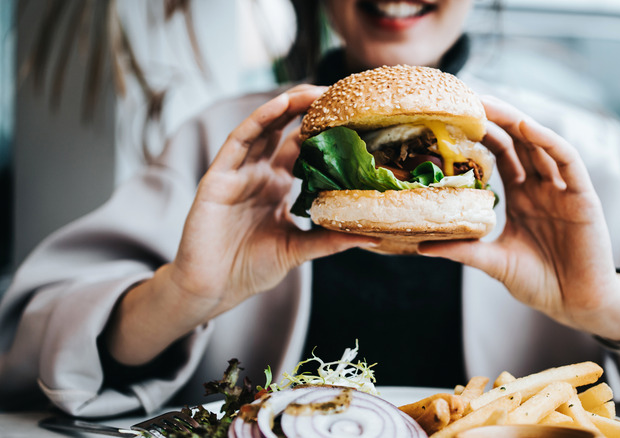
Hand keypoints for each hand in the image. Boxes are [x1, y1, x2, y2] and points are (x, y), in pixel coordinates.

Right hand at [167, 84, 376, 317]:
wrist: (210, 290)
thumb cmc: (249, 270)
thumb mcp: (298, 251)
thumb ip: (330, 240)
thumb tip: (372, 236)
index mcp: (278, 187)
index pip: (304, 149)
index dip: (325, 131)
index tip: (354, 116)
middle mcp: (259, 174)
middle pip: (286, 131)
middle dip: (310, 110)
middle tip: (339, 93)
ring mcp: (238, 173)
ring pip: (264, 127)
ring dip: (288, 106)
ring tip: (314, 90)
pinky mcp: (218, 178)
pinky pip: (239, 141)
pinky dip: (259, 120)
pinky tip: (280, 105)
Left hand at [419, 96, 619, 334]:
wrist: (576, 305)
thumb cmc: (539, 282)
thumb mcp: (493, 262)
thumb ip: (463, 250)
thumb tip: (421, 245)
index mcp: (521, 196)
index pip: (501, 154)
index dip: (482, 134)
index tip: (454, 118)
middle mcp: (541, 186)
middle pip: (518, 141)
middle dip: (496, 118)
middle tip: (467, 99)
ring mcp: (562, 189)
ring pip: (540, 143)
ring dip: (517, 121)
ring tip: (491, 104)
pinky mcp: (583, 196)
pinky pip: (567, 161)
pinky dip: (549, 141)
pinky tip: (528, 127)